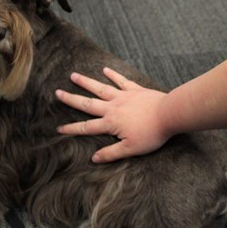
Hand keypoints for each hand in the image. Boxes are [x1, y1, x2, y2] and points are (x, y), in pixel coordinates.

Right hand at [55, 67, 170, 162]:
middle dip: (71, 99)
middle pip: (88, 103)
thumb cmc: (151, 134)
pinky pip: (121, 81)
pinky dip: (113, 75)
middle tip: (58, 93)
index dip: (72, 129)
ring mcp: (123, 96)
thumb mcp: (130, 149)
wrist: (169, 114)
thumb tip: (94, 158)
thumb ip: (111, 153)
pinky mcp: (135, 90)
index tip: (58, 128)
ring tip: (74, 75)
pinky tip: (105, 69)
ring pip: (100, 88)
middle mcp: (113, 107)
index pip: (87, 127)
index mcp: (110, 123)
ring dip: (86, 82)